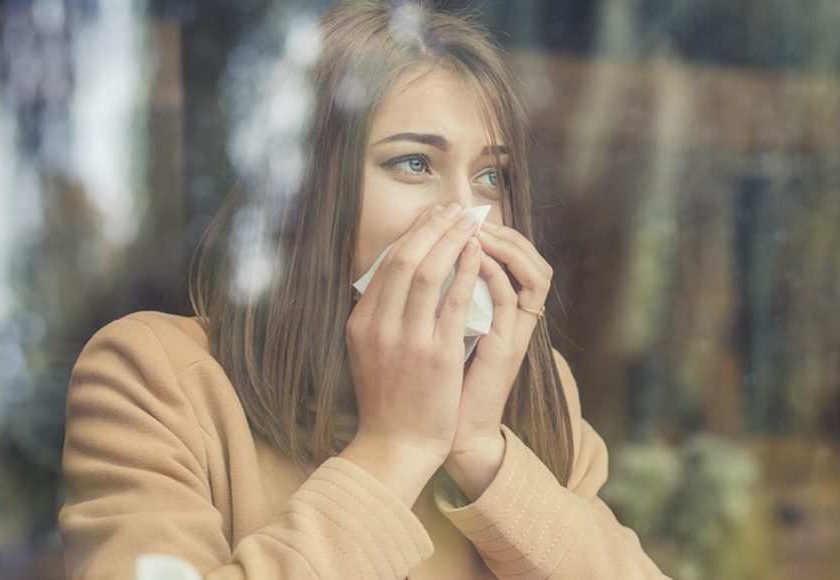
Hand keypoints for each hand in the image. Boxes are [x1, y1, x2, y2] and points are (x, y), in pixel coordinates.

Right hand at [341, 203, 483, 505]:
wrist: (395, 446)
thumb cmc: (387, 401)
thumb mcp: (367, 353)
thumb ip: (376, 317)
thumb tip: (391, 279)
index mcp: (361, 323)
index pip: (386, 265)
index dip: (412, 235)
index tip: (431, 218)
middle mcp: (379, 327)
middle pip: (405, 260)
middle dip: (432, 228)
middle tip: (453, 210)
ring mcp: (408, 340)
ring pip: (428, 273)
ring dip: (450, 240)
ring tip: (468, 222)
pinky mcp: (437, 356)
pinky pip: (454, 302)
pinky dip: (466, 272)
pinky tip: (477, 254)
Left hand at [444, 222, 553, 499]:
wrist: (443, 433)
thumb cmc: (436, 387)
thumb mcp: (436, 334)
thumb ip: (437, 302)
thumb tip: (413, 264)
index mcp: (498, 315)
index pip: (512, 260)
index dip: (491, 234)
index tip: (457, 216)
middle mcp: (513, 321)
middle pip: (531, 259)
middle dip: (503, 231)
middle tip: (469, 212)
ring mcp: (514, 334)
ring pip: (534, 273)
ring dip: (506, 245)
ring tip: (476, 226)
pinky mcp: (507, 347)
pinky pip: (512, 299)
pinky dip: (495, 273)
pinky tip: (474, 255)